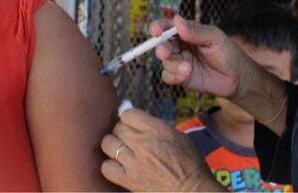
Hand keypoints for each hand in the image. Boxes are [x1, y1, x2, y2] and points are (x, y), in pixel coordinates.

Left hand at [100, 109, 221, 191]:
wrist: (192, 191)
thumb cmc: (190, 164)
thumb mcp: (178, 136)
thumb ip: (156, 127)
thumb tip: (138, 122)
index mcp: (157, 129)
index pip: (128, 113)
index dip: (129, 118)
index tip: (132, 124)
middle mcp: (143, 143)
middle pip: (117, 127)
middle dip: (122, 131)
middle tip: (129, 138)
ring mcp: (133, 162)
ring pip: (108, 144)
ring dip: (113, 145)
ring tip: (121, 150)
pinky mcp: (128, 180)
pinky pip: (106, 167)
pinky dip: (110, 166)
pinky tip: (118, 166)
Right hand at [151, 16, 249, 99]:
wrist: (238, 78)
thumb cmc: (228, 53)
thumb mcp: (214, 38)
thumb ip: (196, 32)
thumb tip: (177, 20)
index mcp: (187, 31)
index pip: (167, 26)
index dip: (158, 27)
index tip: (155, 31)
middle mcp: (181, 45)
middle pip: (161, 44)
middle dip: (161, 48)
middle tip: (165, 53)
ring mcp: (180, 61)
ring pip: (164, 61)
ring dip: (173, 65)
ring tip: (188, 69)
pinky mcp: (181, 77)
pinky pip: (167, 76)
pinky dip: (173, 76)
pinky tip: (186, 76)